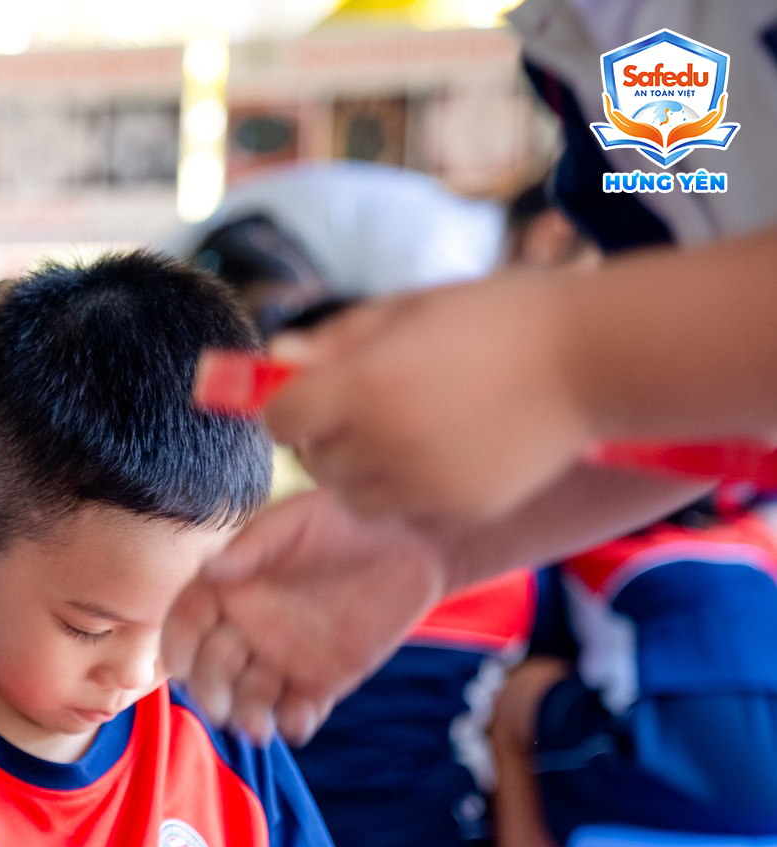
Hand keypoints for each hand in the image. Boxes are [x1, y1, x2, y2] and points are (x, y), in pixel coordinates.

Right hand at [163, 488, 444, 744]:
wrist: (415, 537)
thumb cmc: (348, 516)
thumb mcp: (296, 520)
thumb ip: (253, 546)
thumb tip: (209, 569)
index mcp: (231, 589)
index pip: (188, 621)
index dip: (178, 645)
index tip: (178, 667)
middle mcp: (250, 628)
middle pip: (214, 669)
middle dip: (211, 692)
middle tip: (219, 710)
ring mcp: (285, 658)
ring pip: (252, 698)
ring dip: (248, 717)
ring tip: (258, 729)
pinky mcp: (324, 680)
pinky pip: (300, 710)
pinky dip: (296, 723)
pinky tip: (298, 723)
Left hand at [263, 273, 592, 525]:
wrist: (593, 358)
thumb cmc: (496, 318)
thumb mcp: (408, 309)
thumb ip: (335, 338)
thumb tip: (275, 359)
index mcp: (363, 385)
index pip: (280, 420)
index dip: (291, 406)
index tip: (314, 394)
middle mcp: (384, 442)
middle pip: (311, 462)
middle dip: (326, 438)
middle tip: (367, 408)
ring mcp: (422, 486)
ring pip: (351, 498)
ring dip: (361, 472)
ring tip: (403, 433)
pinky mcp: (457, 513)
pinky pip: (403, 515)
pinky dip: (408, 493)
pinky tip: (443, 454)